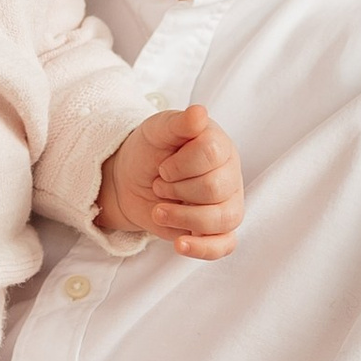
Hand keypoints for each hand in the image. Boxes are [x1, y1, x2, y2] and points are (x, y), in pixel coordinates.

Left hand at [97, 106, 243, 257]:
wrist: (131, 180)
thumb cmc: (149, 151)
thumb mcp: (156, 131)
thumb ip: (178, 123)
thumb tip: (199, 112)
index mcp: (219, 144)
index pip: (212, 153)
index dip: (180, 164)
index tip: (163, 167)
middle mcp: (229, 174)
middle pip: (216, 188)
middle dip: (177, 189)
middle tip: (160, 184)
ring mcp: (227, 203)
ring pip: (223, 218)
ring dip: (183, 216)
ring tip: (159, 211)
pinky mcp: (216, 230)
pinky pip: (225, 245)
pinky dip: (203, 248)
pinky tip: (180, 243)